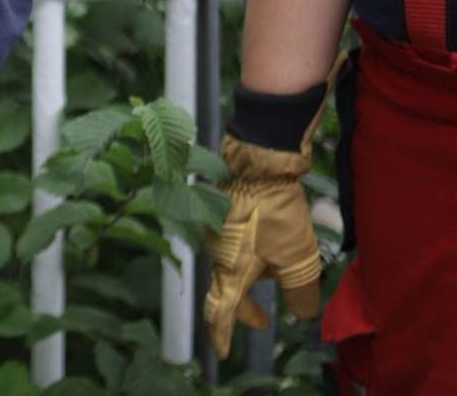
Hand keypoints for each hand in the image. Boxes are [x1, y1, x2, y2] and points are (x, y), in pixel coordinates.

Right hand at [203, 135, 321, 358]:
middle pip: (226, 289)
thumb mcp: (298, 258)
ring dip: (251, 276)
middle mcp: (216, 253)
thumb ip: (301, 293)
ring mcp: (215, 231)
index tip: (223, 352)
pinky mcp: (219, 214)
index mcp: (230, 270)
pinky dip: (249, 254)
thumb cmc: (274, 214)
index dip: (222, 334)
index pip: (222, 311)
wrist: (258, 163)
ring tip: (278, 270)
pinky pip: (232, 244)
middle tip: (264, 319)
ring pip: (231, 265)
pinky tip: (269, 242)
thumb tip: (301, 313)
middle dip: (244, 308)